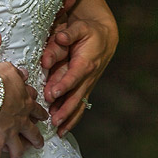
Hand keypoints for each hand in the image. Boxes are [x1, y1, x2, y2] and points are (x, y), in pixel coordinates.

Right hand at [0, 63, 47, 157]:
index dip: (39, 113)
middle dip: (36, 138)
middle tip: (39, 144)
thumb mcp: (10, 70)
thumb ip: (18, 73)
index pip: (36, 109)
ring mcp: (9, 133)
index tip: (43, 117)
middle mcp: (20, 120)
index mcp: (25, 103)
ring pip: (18, 148)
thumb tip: (24, 73)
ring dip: (18, 155)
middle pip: (32, 132)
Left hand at [41, 1, 116, 135]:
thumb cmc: (90, 32)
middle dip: (65, 109)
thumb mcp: (81, 27)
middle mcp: (88, 76)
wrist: (105, 38)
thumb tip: (61, 37)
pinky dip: (72, 119)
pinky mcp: (85, 89)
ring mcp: (87, 85)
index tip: (52, 94)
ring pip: (78, 105)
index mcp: (86, 62)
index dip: (63, 85)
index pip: (74, 76)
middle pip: (76, 96)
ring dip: (68, 118)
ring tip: (58, 130)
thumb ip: (70, 33)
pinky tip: (63, 130)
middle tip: (53, 120)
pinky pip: (79, 106)